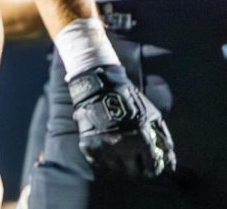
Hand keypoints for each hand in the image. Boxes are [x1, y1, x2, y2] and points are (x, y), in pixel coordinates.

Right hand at [67, 64, 175, 178]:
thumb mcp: (153, 116)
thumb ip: (163, 139)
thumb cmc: (130, 101)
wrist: (99, 87)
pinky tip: (106, 147)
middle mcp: (123, 147)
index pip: (151, 167)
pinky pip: (99, 162)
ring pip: (116, 169)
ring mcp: (104, 147)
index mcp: (141, 139)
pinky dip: (103, 158)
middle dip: (136, 168)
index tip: (150, 169)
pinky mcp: (89, 146)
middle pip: (133, 172)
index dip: (153, 170)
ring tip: (119, 152)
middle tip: (134, 161)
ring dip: (120, 163)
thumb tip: (171, 162)